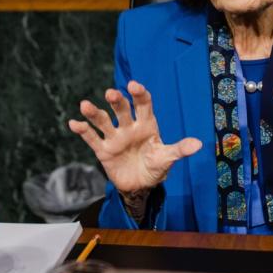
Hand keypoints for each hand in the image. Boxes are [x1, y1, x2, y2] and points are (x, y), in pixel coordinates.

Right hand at [68, 81, 201, 208]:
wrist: (141, 186)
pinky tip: (73, 123)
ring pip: (103, 121)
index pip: (143, 105)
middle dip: (117, 101)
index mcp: (147, 124)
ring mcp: (115, 138)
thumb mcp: (168, 158)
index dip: (139, 94)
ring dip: (94, 113)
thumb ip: (180, 150)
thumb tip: (199, 144)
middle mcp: (129, 127)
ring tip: (85, 105)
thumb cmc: (156, 167)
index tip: (134, 86)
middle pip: (122, 110)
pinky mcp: (103, 151)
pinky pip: (92, 139)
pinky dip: (82, 131)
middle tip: (111, 93)